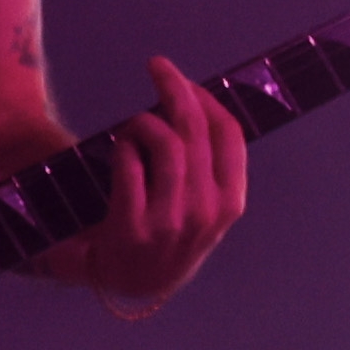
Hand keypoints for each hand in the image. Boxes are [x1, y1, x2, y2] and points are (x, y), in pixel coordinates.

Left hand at [70, 55, 250, 314]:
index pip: (229, 135)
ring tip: (133, 125)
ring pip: (164, 142)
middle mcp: (206, 212)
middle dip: (175, 89)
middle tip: (157, 67)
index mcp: (230, 204)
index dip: (207, 98)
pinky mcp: (131, 226)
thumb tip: (192, 102)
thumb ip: (207, 167)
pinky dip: (122, 146)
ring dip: (143, 121)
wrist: (125, 283)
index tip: (186, 80)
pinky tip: (119, 148)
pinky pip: (128, 163)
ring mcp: (169, 222)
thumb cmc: (164, 234)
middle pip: (195, 130)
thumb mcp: (201, 209)